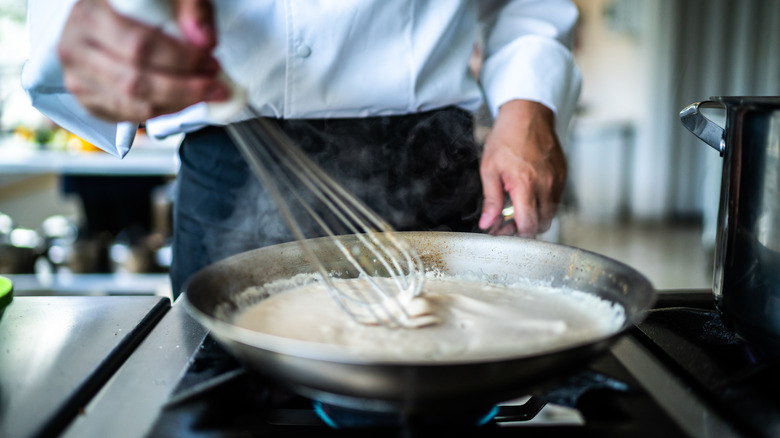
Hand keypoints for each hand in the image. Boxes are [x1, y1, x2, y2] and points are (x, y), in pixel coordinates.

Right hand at [57, 0, 228, 122]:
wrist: (100, 17)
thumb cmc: (133, 5)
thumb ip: (190, 8)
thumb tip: (205, 41)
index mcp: (91, 14)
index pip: (140, 45)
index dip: (182, 59)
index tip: (211, 62)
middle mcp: (75, 47)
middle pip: (136, 81)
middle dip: (185, 88)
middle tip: (215, 86)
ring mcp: (77, 77)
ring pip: (132, 104)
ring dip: (177, 104)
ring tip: (205, 94)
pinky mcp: (86, 99)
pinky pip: (128, 116)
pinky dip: (161, 112)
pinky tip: (182, 100)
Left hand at [478, 100, 565, 236]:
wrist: (528, 114)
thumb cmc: (507, 137)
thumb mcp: (489, 169)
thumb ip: (491, 200)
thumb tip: (488, 224)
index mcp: (525, 184)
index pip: (527, 225)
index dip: (515, 234)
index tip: (502, 230)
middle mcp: (546, 185)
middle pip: (541, 224)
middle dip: (524, 228)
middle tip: (508, 220)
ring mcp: (557, 180)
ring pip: (550, 214)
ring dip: (535, 217)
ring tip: (518, 206)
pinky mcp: (563, 175)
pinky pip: (556, 200)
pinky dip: (544, 204)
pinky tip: (530, 194)